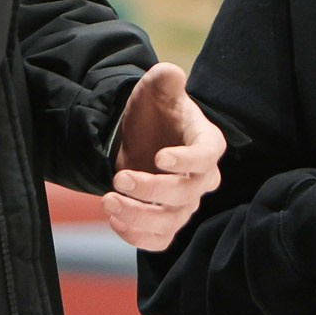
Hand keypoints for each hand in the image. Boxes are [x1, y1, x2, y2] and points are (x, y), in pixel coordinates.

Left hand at [105, 63, 226, 250]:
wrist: (140, 135)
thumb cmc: (155, 110)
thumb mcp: (156, 89)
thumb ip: (165, 80)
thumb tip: (170, 73)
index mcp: (206, 142)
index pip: (207, 156)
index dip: (187, 161)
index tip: (159, 157)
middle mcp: (201, 178)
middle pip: (186, 194)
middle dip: (151, 190)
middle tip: (118, 178)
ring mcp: (185, 204)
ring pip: (171, 222)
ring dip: (139, 217)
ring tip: (108, 200)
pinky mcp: (167, 222)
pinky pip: (159, 241)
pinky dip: (137, 237)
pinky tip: (115, 219)